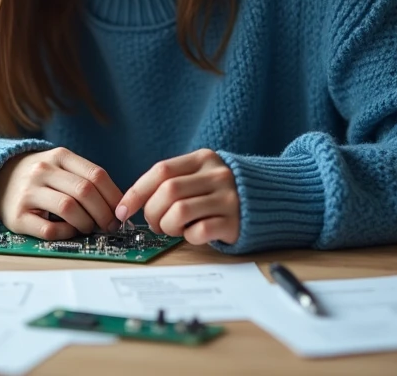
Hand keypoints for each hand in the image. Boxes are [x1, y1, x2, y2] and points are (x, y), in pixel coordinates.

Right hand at [0, 147, 123, 239]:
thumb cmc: (41, 178)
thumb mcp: (61, 166)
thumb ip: (86, 179)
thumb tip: (118, 205)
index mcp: (59, 156)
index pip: (96, 175)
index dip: (114, 196)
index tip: (121, 212)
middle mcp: (42, 171)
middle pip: (85, 191)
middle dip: (104, 213)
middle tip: (109, 225)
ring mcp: (28, 193)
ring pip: (68, 208)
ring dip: (86, 223)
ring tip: (88, 227)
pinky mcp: (17, 216)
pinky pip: (49, 229)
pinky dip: (65, 233)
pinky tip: (69, 230)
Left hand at [116, 149, 239, 245]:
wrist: (272, 198)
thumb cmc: (224, 190)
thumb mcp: (203, 174)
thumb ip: (175, 180)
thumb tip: (134, 203)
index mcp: (203, 159)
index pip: (161, 171)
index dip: (137, 192)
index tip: (123, 210)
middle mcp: (217, 175)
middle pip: (168, 192)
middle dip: (152, 212)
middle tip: (156, 224)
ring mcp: (228, 198)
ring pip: (180, 211)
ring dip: (168, 226)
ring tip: (173, 230)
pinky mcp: (235, 222)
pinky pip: (200, 231)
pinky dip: (189, 237)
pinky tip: (194, 234)